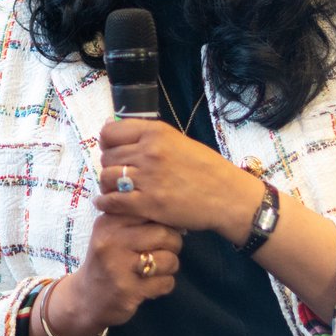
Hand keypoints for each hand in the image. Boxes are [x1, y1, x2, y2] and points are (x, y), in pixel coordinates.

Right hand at [39, 214, 181, 335]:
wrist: (87, 297)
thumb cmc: (107, 259)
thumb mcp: (111, 232)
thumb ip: (135, 218)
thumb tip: (173, 214)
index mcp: (109, 222)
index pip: (149, 209)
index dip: (164, 220)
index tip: (162, 228)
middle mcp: (111, 241)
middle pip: (164, 234)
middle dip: (173, 244)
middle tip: (164, 250)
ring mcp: (119, 267)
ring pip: (169, 260)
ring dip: (170, 266)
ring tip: (156, 269)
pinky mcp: (128, 291)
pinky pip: (166, 283)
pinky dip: (164, 285)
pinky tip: (150, 285)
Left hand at [94, 116, 261, 240]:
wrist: (229, 197)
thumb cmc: (206, 168)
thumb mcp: (177, 140)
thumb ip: (147, 137)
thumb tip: (114, 131)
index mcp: (155, 133)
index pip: (110, 132)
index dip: (108, 142)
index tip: (113, 150)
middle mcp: (148, 152)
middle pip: (107, 156)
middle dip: (110, 165)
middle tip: (119, 174)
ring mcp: (147, 178)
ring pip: (106, 177)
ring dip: (108, 184)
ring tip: (116, 189)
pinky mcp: (148, 204)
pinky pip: (112, 201)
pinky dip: (106, 203)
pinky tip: (108, 203)